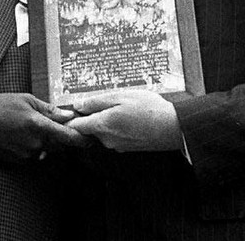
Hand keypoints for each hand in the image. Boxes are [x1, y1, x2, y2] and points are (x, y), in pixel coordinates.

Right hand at [0, 93, 89, 161]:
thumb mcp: (25, 100)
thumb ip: (48, 109)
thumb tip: (67, 114)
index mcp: (39, 126)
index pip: (69, 138)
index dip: (83, 139)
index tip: (91, 137)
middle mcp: (35, 144)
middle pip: (59, 144)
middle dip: (61, 134)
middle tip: (56, 121)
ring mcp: (27, 155)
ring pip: (47, 148)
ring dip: (46, 138)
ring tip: (29, 123)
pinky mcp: (18, 161)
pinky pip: (34, 153)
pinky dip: (34, 144)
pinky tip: (21, 131)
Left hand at [67, 90, 182, 151]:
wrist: (174, 127)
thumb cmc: (149, 109)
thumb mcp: (120, 96)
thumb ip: (96, 102)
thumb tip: (78, 106)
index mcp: (102, 126)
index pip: (75, 126)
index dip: (71, 116)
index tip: (70, 109)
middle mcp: (107, 139)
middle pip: (89, 127)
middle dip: (93, 114)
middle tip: (107, 100)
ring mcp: (117, 145)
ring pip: (103, 130)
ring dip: (108, 119)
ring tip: (123, 107)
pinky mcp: (127, 147)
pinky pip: (115, 135)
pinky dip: (118, 125)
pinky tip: (130, 116)